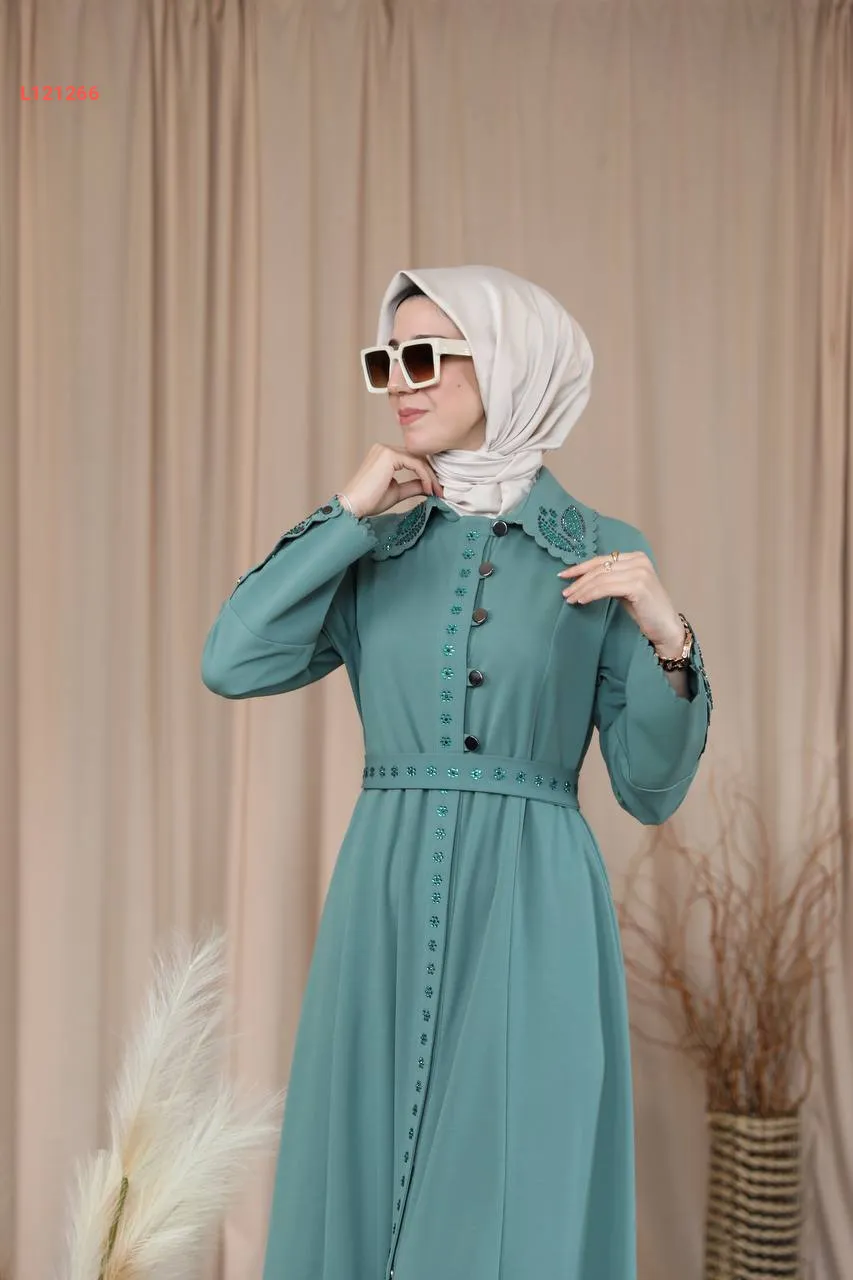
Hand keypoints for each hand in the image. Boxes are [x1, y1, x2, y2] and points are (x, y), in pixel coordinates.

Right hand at [340, 444, 443, 517]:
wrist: (354, 506)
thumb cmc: (370, 501)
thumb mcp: (397, 491)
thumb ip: (413, 485)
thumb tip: (429, 485)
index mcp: (385, 455)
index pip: (413, 459)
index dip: (427, 474)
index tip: (436, 490)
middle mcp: (385, 448)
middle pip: (417, 457)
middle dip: (431, 475)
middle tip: (441, 492)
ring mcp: (386, 449)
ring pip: (418, 460)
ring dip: (430, 477)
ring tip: (436, 493)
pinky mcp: (388, 455)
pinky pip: (415, 463)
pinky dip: (425, 476)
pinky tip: (428, 490)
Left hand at [558, 551, 684, 655]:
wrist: (665, 628)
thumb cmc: (645, 610)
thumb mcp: (625, 588)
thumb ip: (610, 579)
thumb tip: (582, 579)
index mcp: (636, 557)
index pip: (602, 560)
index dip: (580, 567)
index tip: (564, 575)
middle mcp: (639, 561)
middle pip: (600, 568)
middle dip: (578, 580)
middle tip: (565, 592)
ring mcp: (640, 572)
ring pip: (601, 578)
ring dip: (582, 589)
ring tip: (570, 599)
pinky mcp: (638, 586)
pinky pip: (606, 588)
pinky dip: (591, 594)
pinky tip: (582, 601)